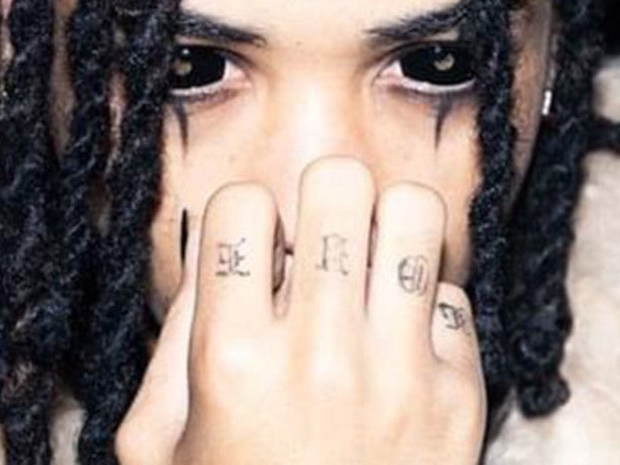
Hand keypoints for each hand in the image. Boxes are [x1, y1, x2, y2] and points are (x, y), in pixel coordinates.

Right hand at [116, 156, 486, 464]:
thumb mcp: (158, 448)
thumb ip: (175, 344)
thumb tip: (217, 259)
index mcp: (233, 359)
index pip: (243, 204)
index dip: (243, 221)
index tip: (250, 255)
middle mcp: (323, 353)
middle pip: (338, 182)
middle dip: (320, 202)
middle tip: (316, 247)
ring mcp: (402, 371)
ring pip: (415, 214)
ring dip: (383, 233)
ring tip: (366, 271)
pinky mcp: (461, 393)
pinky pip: (451, 293)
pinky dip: (422, 309)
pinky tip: (397, 346)